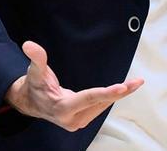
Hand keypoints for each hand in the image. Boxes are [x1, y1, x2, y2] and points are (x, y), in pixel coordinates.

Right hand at [4, 41, 142, 131]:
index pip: (88, 98)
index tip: (122, 88)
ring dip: (118, 95)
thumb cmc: (35, 85)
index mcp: (62, 108)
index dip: (106, 92)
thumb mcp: (35, 71)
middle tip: (137, 82)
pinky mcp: (82, 120)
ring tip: (135, 83)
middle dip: (119, 92)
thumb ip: (36, 58)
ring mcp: (77, 122)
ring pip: (102, 106)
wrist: (31, 103)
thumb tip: (29, 45)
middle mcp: (71, 119)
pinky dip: (111, 98)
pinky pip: (100, 107)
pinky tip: (122, 90)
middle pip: (100, 103)